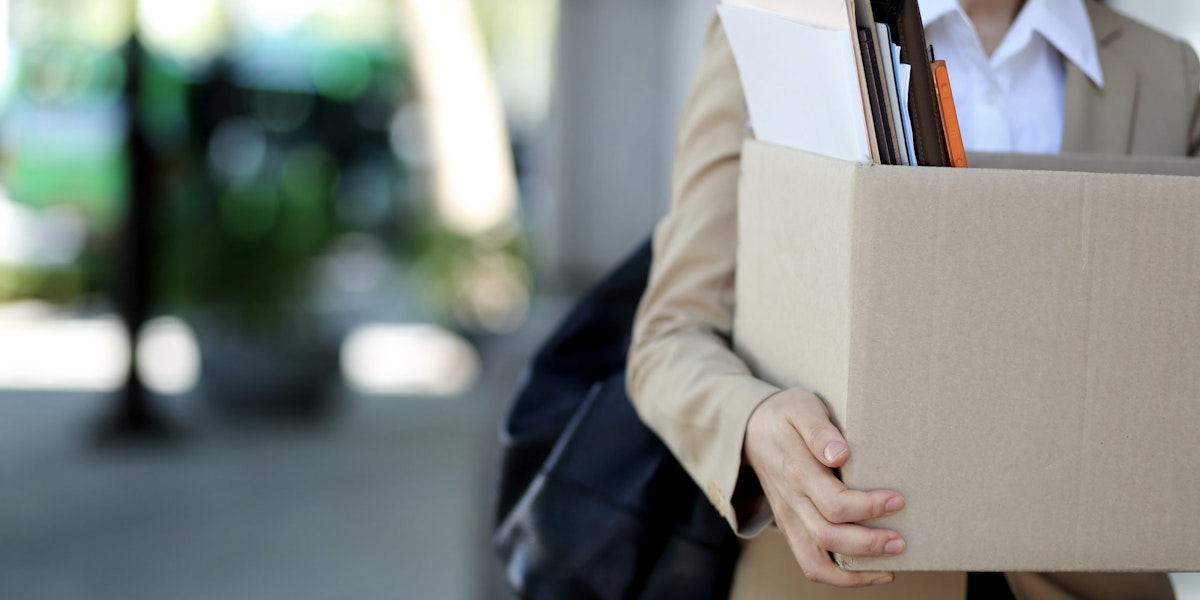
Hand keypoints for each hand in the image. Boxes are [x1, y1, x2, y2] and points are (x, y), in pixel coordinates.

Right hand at [743, 388, 905, 586]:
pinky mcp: (791, 527)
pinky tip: (870, 571)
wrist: (750, 428)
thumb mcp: (801, 408)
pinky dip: (841, 576)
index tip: (897, 500)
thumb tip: (840, 453)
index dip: (868, 507)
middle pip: (827, 536)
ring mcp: (788, 518)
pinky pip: (811, 564)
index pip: (834, 502)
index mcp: (796, 471)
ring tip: (888, 567)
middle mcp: (791, 501)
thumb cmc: (785, 415)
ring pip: (815, 562)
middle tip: (901, 540)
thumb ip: (819, 430)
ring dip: (854, 572)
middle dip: (868, 544)